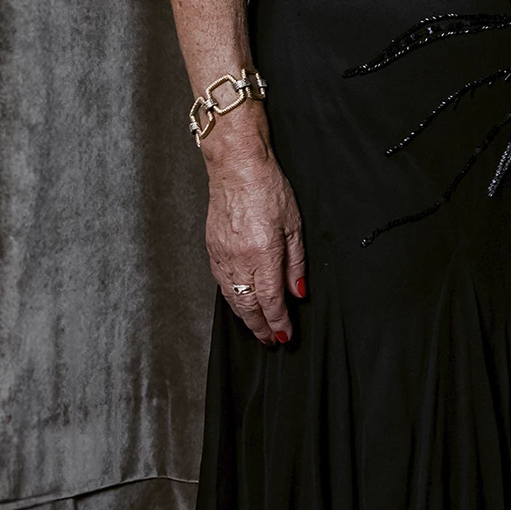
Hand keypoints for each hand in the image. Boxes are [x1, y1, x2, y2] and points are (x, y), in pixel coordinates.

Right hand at [203, 134, 306, 342]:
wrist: (236, 168)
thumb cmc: (268, 188)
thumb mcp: (294, 224)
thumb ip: (296, 262)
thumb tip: (298, 291)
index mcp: (263, 253)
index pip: (270, 300)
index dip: (278, 322)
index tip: (285, 336)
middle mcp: (239, 259)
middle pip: (248, 307)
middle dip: (261, 328)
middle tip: (270, 341)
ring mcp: (222, 256)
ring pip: (232, 299)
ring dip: (245, 318)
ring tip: (258, 328)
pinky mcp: (212, 250)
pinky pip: (221, 284)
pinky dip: (232, 299)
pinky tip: (240, 303)